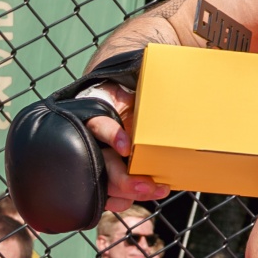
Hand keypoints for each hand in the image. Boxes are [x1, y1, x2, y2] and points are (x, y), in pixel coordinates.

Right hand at [78, 89, 165, 209]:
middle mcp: (93, 140)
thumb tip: (165, 57)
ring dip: (127, 192)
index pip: (100, 126)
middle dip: (124, 178)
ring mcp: (95, 159)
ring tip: (153, 191)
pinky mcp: (100, 174)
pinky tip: (138, 197)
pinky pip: (105, 193)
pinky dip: (121, 199)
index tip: (127, 147)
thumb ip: (145, 80)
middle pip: (102, 162)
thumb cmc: (126, 98)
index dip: (113, 136)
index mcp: (98, 116)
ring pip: (104, 181)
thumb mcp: (133, 88)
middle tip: (146, 185)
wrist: (112, 105)